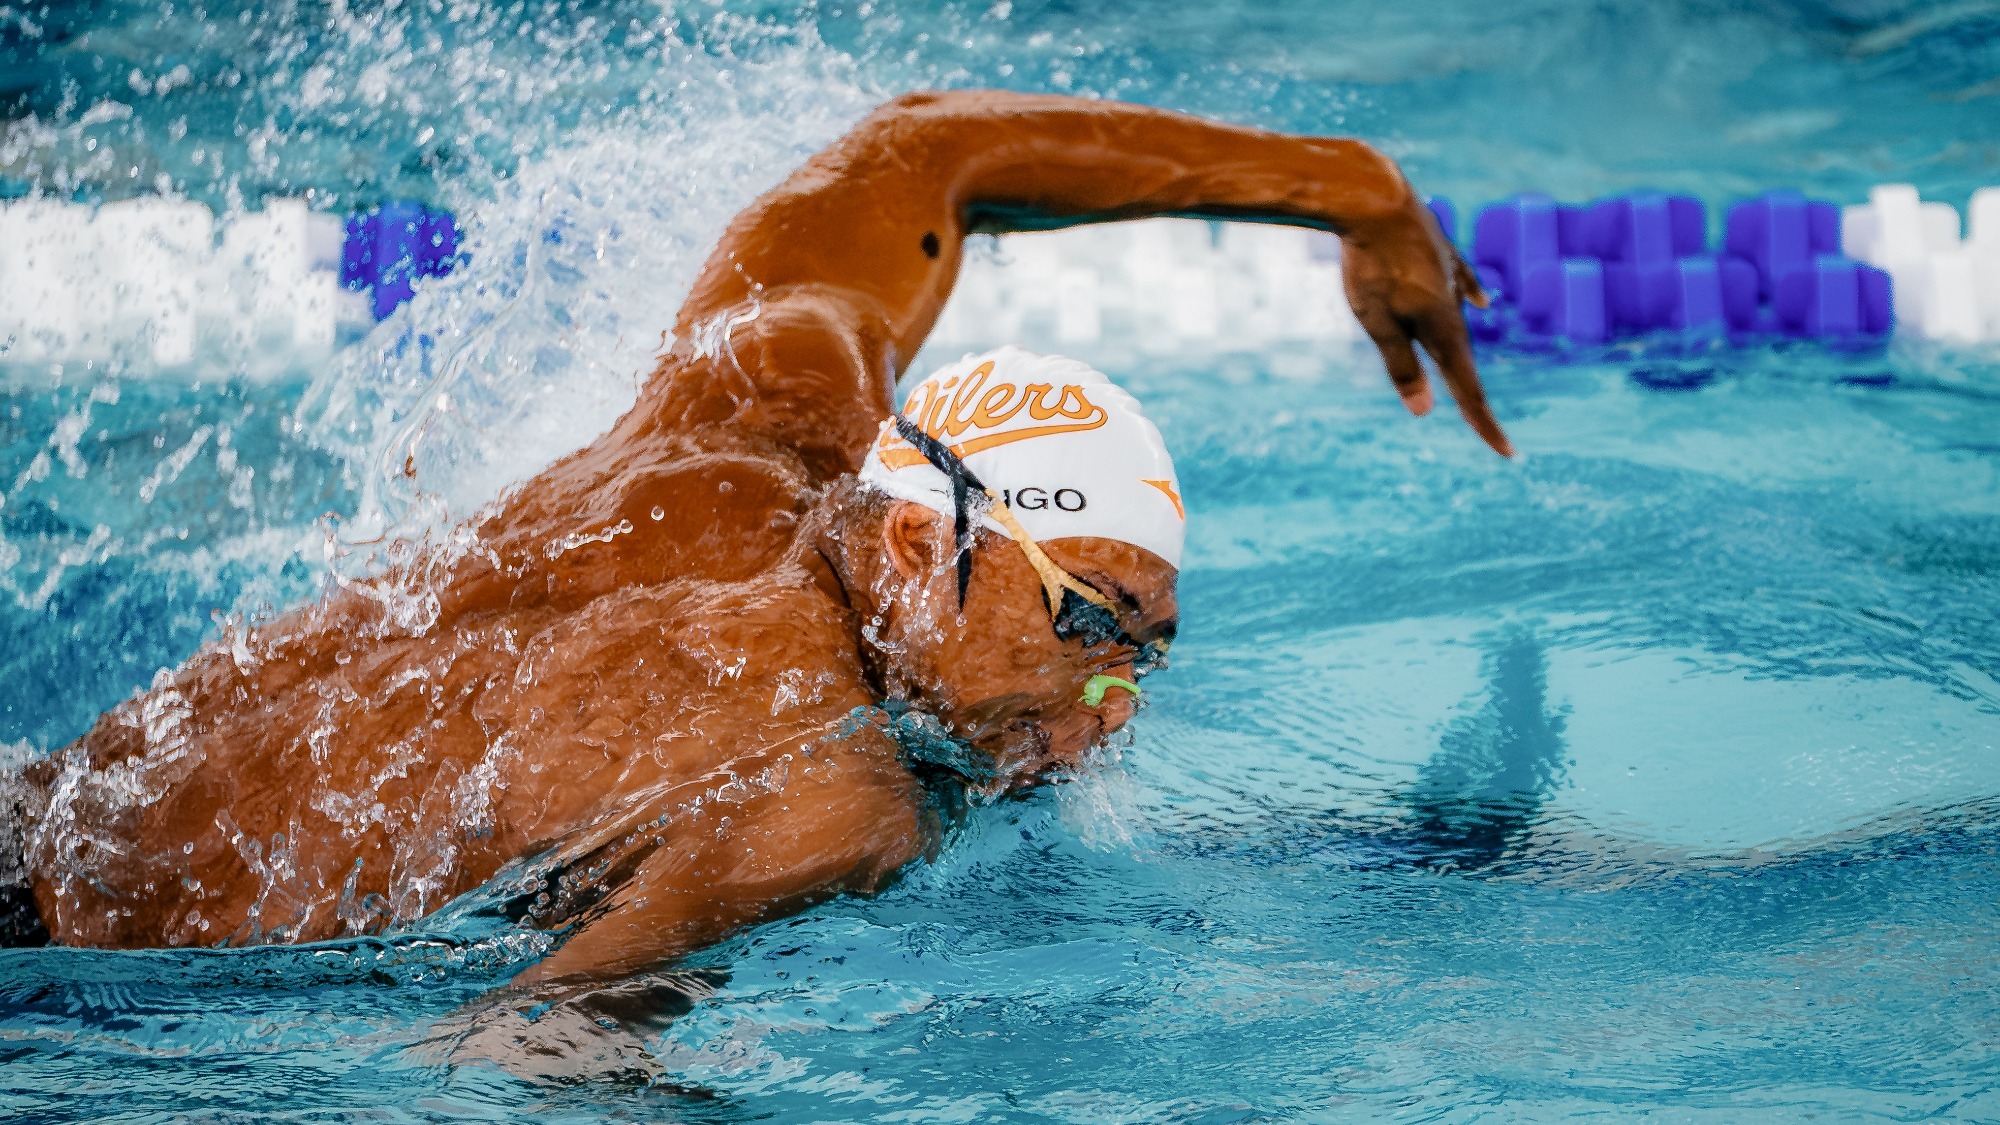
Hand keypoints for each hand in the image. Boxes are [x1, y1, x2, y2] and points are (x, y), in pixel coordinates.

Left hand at [1340, 194, 1513, 457]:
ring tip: (1471, 384)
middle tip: (1486, 429)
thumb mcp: (1378, 323)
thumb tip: (1424, 411)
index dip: (1483, 423)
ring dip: (1463, 354)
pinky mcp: (1441, 251)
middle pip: (1463, 358)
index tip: (1506, 452)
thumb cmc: (1371, 265)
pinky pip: (1462, 282)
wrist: (1374, 199)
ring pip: (1459, 322)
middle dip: (1471, 396)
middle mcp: (1456, 304)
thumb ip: (1403, 367)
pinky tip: (1484, 301)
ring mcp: (1452, 275)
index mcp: (1444, 328)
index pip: (1467, 387)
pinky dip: (1472, 296)